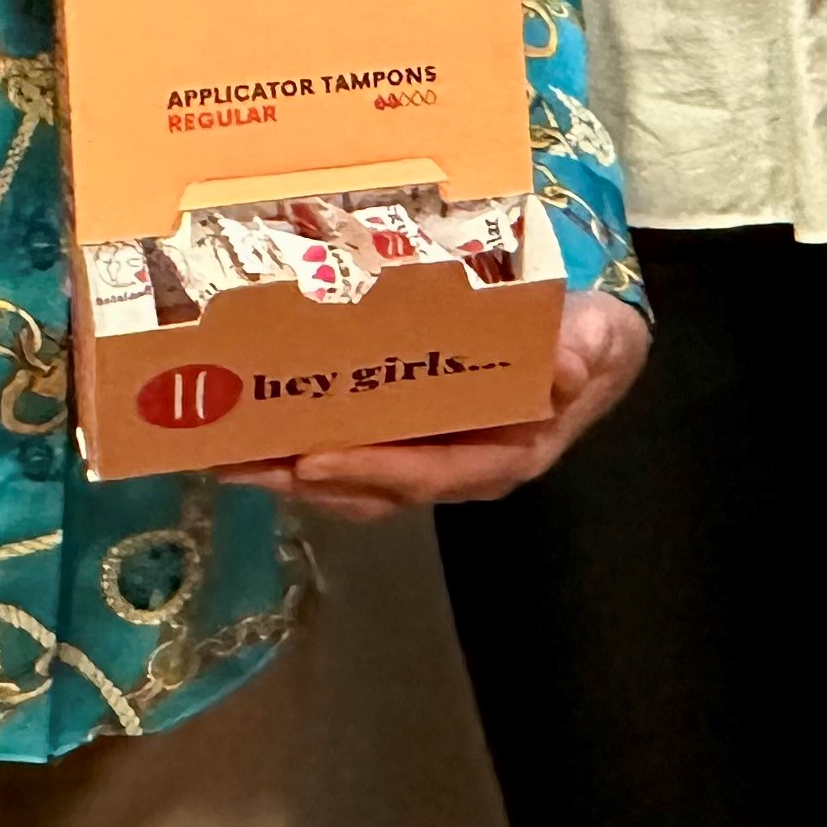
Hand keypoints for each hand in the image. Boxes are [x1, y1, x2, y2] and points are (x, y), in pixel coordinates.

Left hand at [222, 290, 650, 522]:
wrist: (590, 347)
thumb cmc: (590, 342)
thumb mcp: (600, 340)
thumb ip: (587, 350)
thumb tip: (568, 365)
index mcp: (502, 456)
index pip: (431, 473)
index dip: (373, 472)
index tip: (314, 461)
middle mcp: (457, 469)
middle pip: (372, 487)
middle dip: (303, 480)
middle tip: (237, 461)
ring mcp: (429, 456)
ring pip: (352, 478)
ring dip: (288, 471)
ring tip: (226, 452)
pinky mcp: (409, 438)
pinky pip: (352, 452)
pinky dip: (303, 447)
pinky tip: (258, 431)